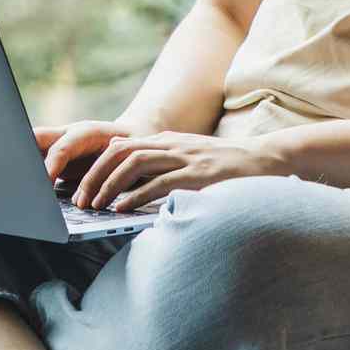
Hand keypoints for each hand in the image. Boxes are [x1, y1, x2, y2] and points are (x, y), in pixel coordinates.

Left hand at [35, 123, 284, 211]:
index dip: (95, 165)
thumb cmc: (229, 166)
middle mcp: (172, 144)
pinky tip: (122, 208)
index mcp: (167, 141)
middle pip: (120, 152)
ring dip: (109, 185)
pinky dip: (136, 195)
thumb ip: (165, 164)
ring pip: (134, 163)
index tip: (80, 186)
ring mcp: (185, 157)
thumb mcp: (191, 158)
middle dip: (94, 175)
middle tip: (80, 200)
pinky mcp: (199, 174)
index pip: (120, 146)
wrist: (269, 160)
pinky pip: (159, 182)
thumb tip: (134, 180)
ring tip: (95, 204)